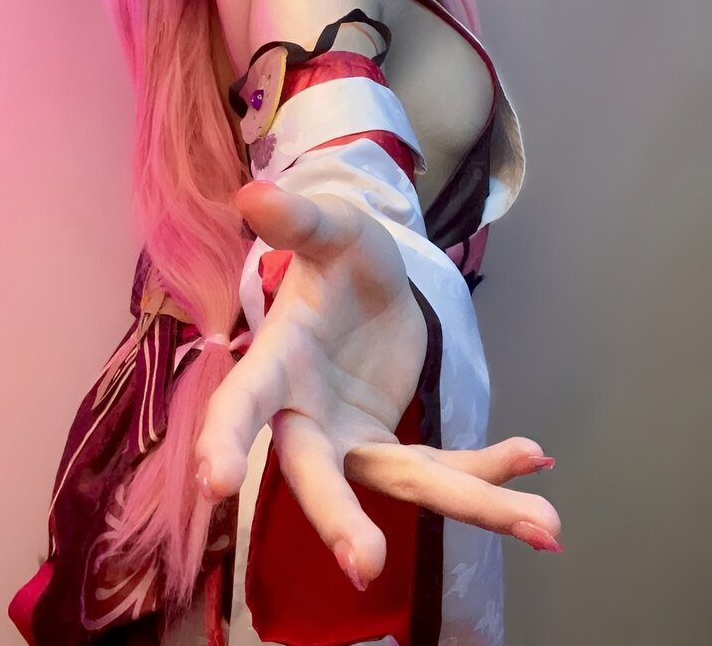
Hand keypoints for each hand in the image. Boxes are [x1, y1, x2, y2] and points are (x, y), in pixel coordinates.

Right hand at [195, 180, 561, 589]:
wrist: (367, 282)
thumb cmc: (336, 256)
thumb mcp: (330, 229)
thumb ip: (299, 220)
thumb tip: (253, 192)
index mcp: (276, 363)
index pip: (242, 403)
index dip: (223, 438)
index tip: (213, 482)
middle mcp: (307, 417)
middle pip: (319, 472)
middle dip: (340, 517)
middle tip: (368, 565)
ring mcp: (353, 440)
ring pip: (404, 482)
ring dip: (473, 505)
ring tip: (546, 524)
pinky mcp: (395, 446)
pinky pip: (444, 467)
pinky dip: (490, 470)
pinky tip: (536, 459)